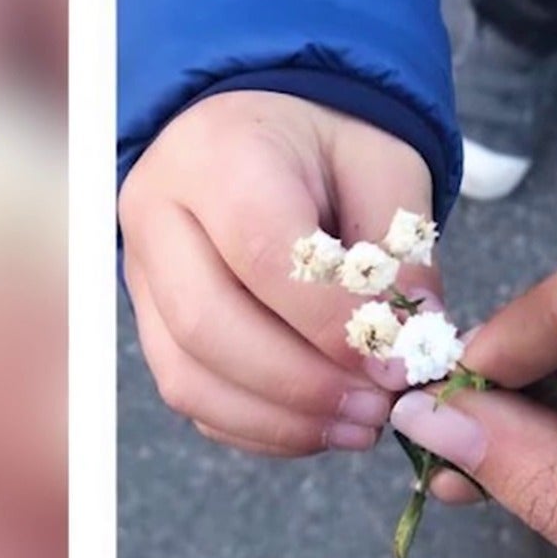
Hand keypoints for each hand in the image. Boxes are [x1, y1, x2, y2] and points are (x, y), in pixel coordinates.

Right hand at [119, 90, 441, 455]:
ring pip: (187, 375)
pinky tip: (318, 425)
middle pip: (207, 325)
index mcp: (218, 154)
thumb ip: (401, 253)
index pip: (264, 254)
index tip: (399, 365)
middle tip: (378, 409)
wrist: (261, 131)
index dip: (332, 324)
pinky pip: (190, 396)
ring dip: (279, 420)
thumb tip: (415, 346)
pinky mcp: (149, 321)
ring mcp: (141, 273)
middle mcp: (157, 212)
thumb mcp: (385, 168)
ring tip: (359, 426)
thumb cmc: (327, 145)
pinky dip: (256, 426)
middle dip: (302, 385)